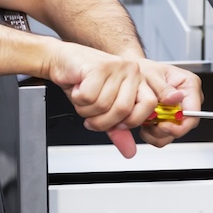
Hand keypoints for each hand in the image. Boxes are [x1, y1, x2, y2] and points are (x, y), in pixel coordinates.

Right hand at [45, 44, 195, 157]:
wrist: (62, 60)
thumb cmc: (83, 82)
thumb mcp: (103, 109)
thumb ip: (118, 130)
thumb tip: (130, 151)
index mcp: (137, 81)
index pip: (149, 106)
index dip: (130, 120)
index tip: (116, 123)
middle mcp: (130, 71)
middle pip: (123, 110)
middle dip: (101, 121)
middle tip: (91, 115)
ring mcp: (115, 66)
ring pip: (103, 105)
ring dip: (86, 109)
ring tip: (83, 98)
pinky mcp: (97, 66)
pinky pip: (88, 97)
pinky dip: (78, 99)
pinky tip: (77, 89)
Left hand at [133, 61, 202, 148]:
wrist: (136, 73)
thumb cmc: (145, 70)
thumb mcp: (152, 75)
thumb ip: (163, 88)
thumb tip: (175, 99)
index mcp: (190, 85)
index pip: (193, 114)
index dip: (179, 126)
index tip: (162, 126)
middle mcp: (189, 99)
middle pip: (184, 126)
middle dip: (165, 130)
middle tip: (149, 124)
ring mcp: (181, 110)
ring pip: (174, 133)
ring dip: (157, 134)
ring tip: (144, 123)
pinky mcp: (172, 118)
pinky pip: (166, 134)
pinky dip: (154, 135)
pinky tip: (146, 125)